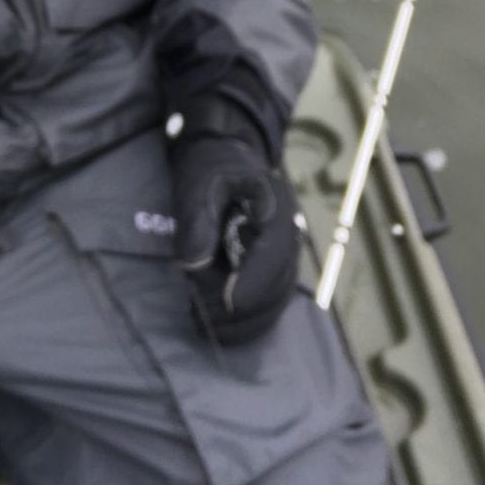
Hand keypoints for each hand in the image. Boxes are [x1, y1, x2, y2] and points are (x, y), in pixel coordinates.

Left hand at [170, 95, 298, 344]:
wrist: (223, 158)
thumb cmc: (210, 168)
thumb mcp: (198, 183)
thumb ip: (197, 219)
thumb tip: (194, 264)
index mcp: (276, 208)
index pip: (273, 254)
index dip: (253, 283)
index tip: (227, 304)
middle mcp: (290, 235)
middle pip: (277, 285)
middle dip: (241, 306)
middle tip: (201, 312)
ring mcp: (285, 255)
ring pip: (276, 301)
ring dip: (244, 320)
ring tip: (205, 322)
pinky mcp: (274, 269)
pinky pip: (269, 303)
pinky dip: (247, 321)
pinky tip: (218, 326)